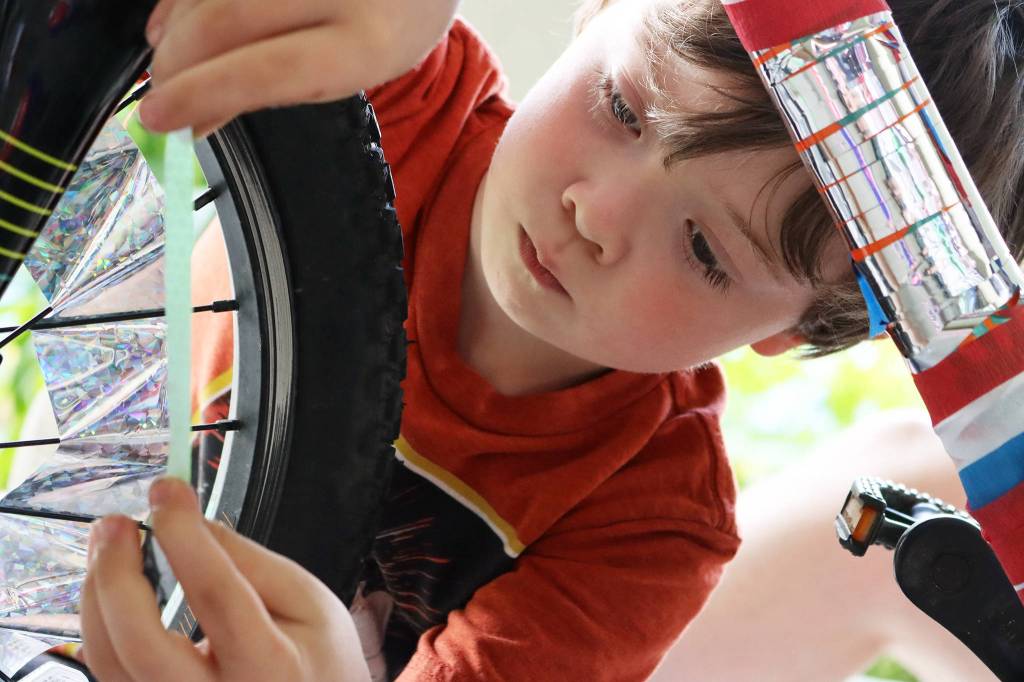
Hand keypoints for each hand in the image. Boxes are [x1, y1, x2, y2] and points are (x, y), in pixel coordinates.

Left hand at [80, 477, 369, 681]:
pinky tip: (112, 586)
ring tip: (109, 544)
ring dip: (98, 594)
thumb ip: (249, 563)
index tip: (167, 492)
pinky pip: (110, 671)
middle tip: (114, 523)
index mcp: (270, 667)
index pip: (217, 595)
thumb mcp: (305, 601)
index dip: (185, 538)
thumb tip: (191, 523)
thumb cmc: (317, 657)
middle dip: (117, 576)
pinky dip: (103, 621)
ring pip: (110, 661)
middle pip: (142, 645)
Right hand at [138, 0, 459, 136]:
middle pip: (228, 20)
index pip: (272, 71)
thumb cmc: (388, 19)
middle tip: (156, 89)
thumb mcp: (351, 66)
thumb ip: (279, 89)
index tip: (159, 117)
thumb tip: (195, 122)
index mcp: (369, 44)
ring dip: (173, 25)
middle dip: (177, 59)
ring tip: (163, 52)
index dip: (205, 93)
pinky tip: (174, 15)